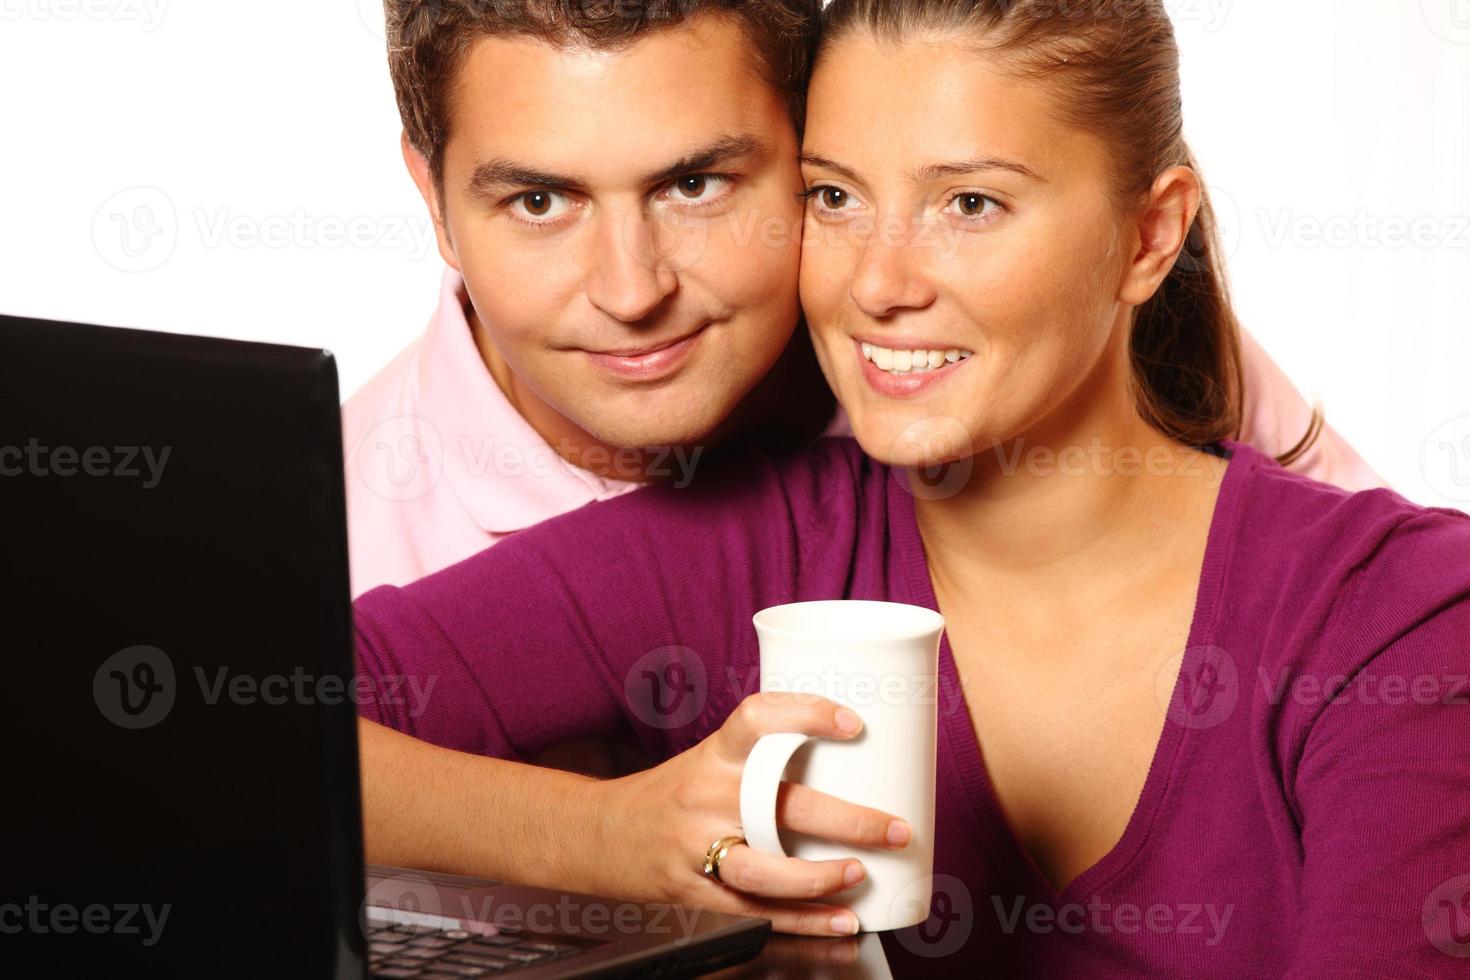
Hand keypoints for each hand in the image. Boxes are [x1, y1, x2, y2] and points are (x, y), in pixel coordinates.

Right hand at [590, 691, 913, 936]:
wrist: (597, 835)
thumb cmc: (671, 794)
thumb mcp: (709, 761)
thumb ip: (765, 764)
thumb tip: (854, 763)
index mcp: (714, 755)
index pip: (757, 720)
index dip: (805, 715)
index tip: (853, 723)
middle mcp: (704, 797)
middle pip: (778, 805)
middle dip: (847, 821)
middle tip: (895, 828)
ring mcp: (695, 848)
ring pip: (761, 870)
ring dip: (818, 878)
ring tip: (859, 876)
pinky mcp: (692, 892)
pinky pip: (752, 913)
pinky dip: (801, 923)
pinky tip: (839, 923)